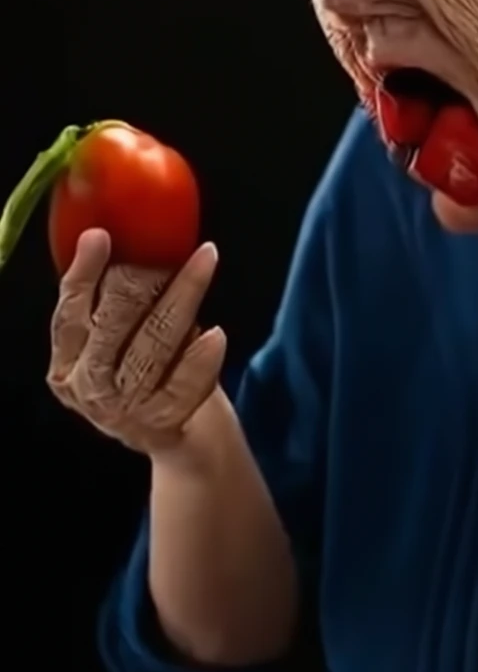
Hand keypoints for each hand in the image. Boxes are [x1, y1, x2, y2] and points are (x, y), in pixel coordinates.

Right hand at [47, 228, 226, 454]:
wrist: (173, 436)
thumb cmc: (149, 373)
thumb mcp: (119, 341)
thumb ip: (116, 303)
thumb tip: (137, 241)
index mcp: (67, 361)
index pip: (69, 312)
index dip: (84, 271)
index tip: (101, 235)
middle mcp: (88, 385)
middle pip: (114, 322)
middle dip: (144, 276)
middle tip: (174, 243)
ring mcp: (124, 408)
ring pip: (153, 344)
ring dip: (183, 297)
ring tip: (205, 262)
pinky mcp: (161, 424)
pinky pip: (184, 384)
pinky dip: (201, 358)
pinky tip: (217, 333)